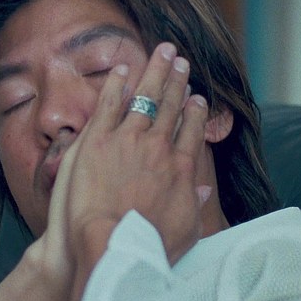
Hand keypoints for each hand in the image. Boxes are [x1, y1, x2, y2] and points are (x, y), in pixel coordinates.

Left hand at [55, 42, 209, 300]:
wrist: (112, 246)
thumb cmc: (148, 247)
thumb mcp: (185, 230)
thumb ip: (194, 204)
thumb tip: (203, 190)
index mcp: (181, 167)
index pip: (191, 130)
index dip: (195, 111)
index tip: (197, 98)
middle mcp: (157, 147)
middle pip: (171, 106)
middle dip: (177, 80)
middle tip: (182, 61)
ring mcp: (127, 140)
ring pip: (144, 98)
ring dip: (154, 72)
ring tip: (162, 53)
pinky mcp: (97, 140)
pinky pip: (109, 105)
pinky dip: (116, 85)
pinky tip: (121, 69)